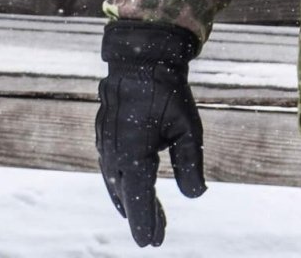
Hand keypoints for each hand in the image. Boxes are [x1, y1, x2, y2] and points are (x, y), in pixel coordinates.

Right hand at [96, 20, 205, 246]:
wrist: (139, 61)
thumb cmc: (167, 92)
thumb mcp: (187, 128)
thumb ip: (190, 164)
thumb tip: (196, 195)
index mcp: (135, 156)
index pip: (141, 200)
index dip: (146, 223)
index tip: (151, 243)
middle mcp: (115, 157)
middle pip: (129, 199)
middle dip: (142, 219)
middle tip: (155, 239)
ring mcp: (106, 149)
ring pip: (118, 187)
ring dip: (132, 204)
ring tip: (147, 222)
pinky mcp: (104, 140)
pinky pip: (113, 172)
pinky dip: (124, 187)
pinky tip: (132, 192)